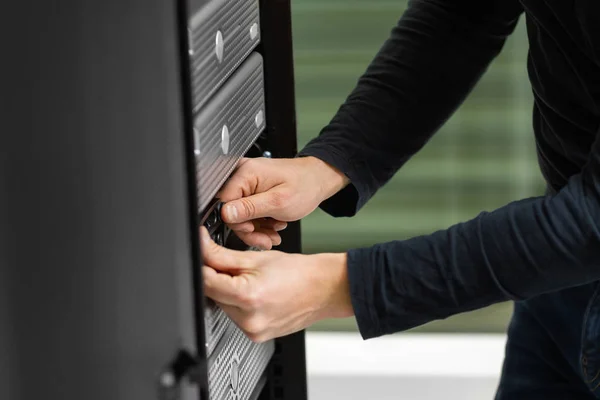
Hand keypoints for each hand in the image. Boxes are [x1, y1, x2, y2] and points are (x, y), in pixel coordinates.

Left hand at [200, 227, 353, 341]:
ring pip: (224, 307)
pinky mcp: (256, 336)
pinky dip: (241, 305)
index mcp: (248, 296)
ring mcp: (253, 331)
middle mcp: (249, 319)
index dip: (202, 263)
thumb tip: (201, 246)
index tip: (202, 251)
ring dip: (229, 293)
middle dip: (219, 278)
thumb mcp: (256, 257)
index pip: (207, 280)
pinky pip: (237, 317)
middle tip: (238, 267)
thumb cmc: (298, 272)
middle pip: (214, 295)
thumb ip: (222, 254)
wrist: (323, 288)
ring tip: (253, 282)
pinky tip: (257, 295)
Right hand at [218, 156, 348, 249]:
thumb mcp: (278, 202)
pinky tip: (273, 226)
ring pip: (241, 214)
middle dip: (250, 229)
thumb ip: (250, 208)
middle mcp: (243, 174)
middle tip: (265, 239)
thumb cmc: (305, 185)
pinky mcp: (253, 190)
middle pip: (232, 210)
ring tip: (273, 234)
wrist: (318, 180)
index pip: (224, 203)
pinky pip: (248, 211)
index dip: (237, 222)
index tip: (252, 230)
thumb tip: (226, 214)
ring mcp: (248, 182)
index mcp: (246, 173)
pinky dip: (260, 222)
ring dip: (257, 229)